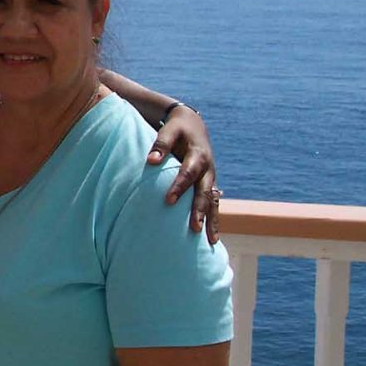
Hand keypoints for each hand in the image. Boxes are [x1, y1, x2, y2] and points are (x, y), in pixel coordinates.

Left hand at [148, 107, 219, 243]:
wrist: (193, 124)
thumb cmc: (177, 128)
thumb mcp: (170, 130)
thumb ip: (160, 144)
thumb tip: (150, 161)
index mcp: (198, 155)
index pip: (188, 173)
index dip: (179, 187)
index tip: (169, 201)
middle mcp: (208, 169)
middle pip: (205, 192)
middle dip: (200, 210)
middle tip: (194, 228)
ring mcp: (211, 178)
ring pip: (214, 202)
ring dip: (212, 221)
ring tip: (210, 241)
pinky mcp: (210, 184)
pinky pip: (214, 204)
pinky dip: (213, 219)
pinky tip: (211, 237)